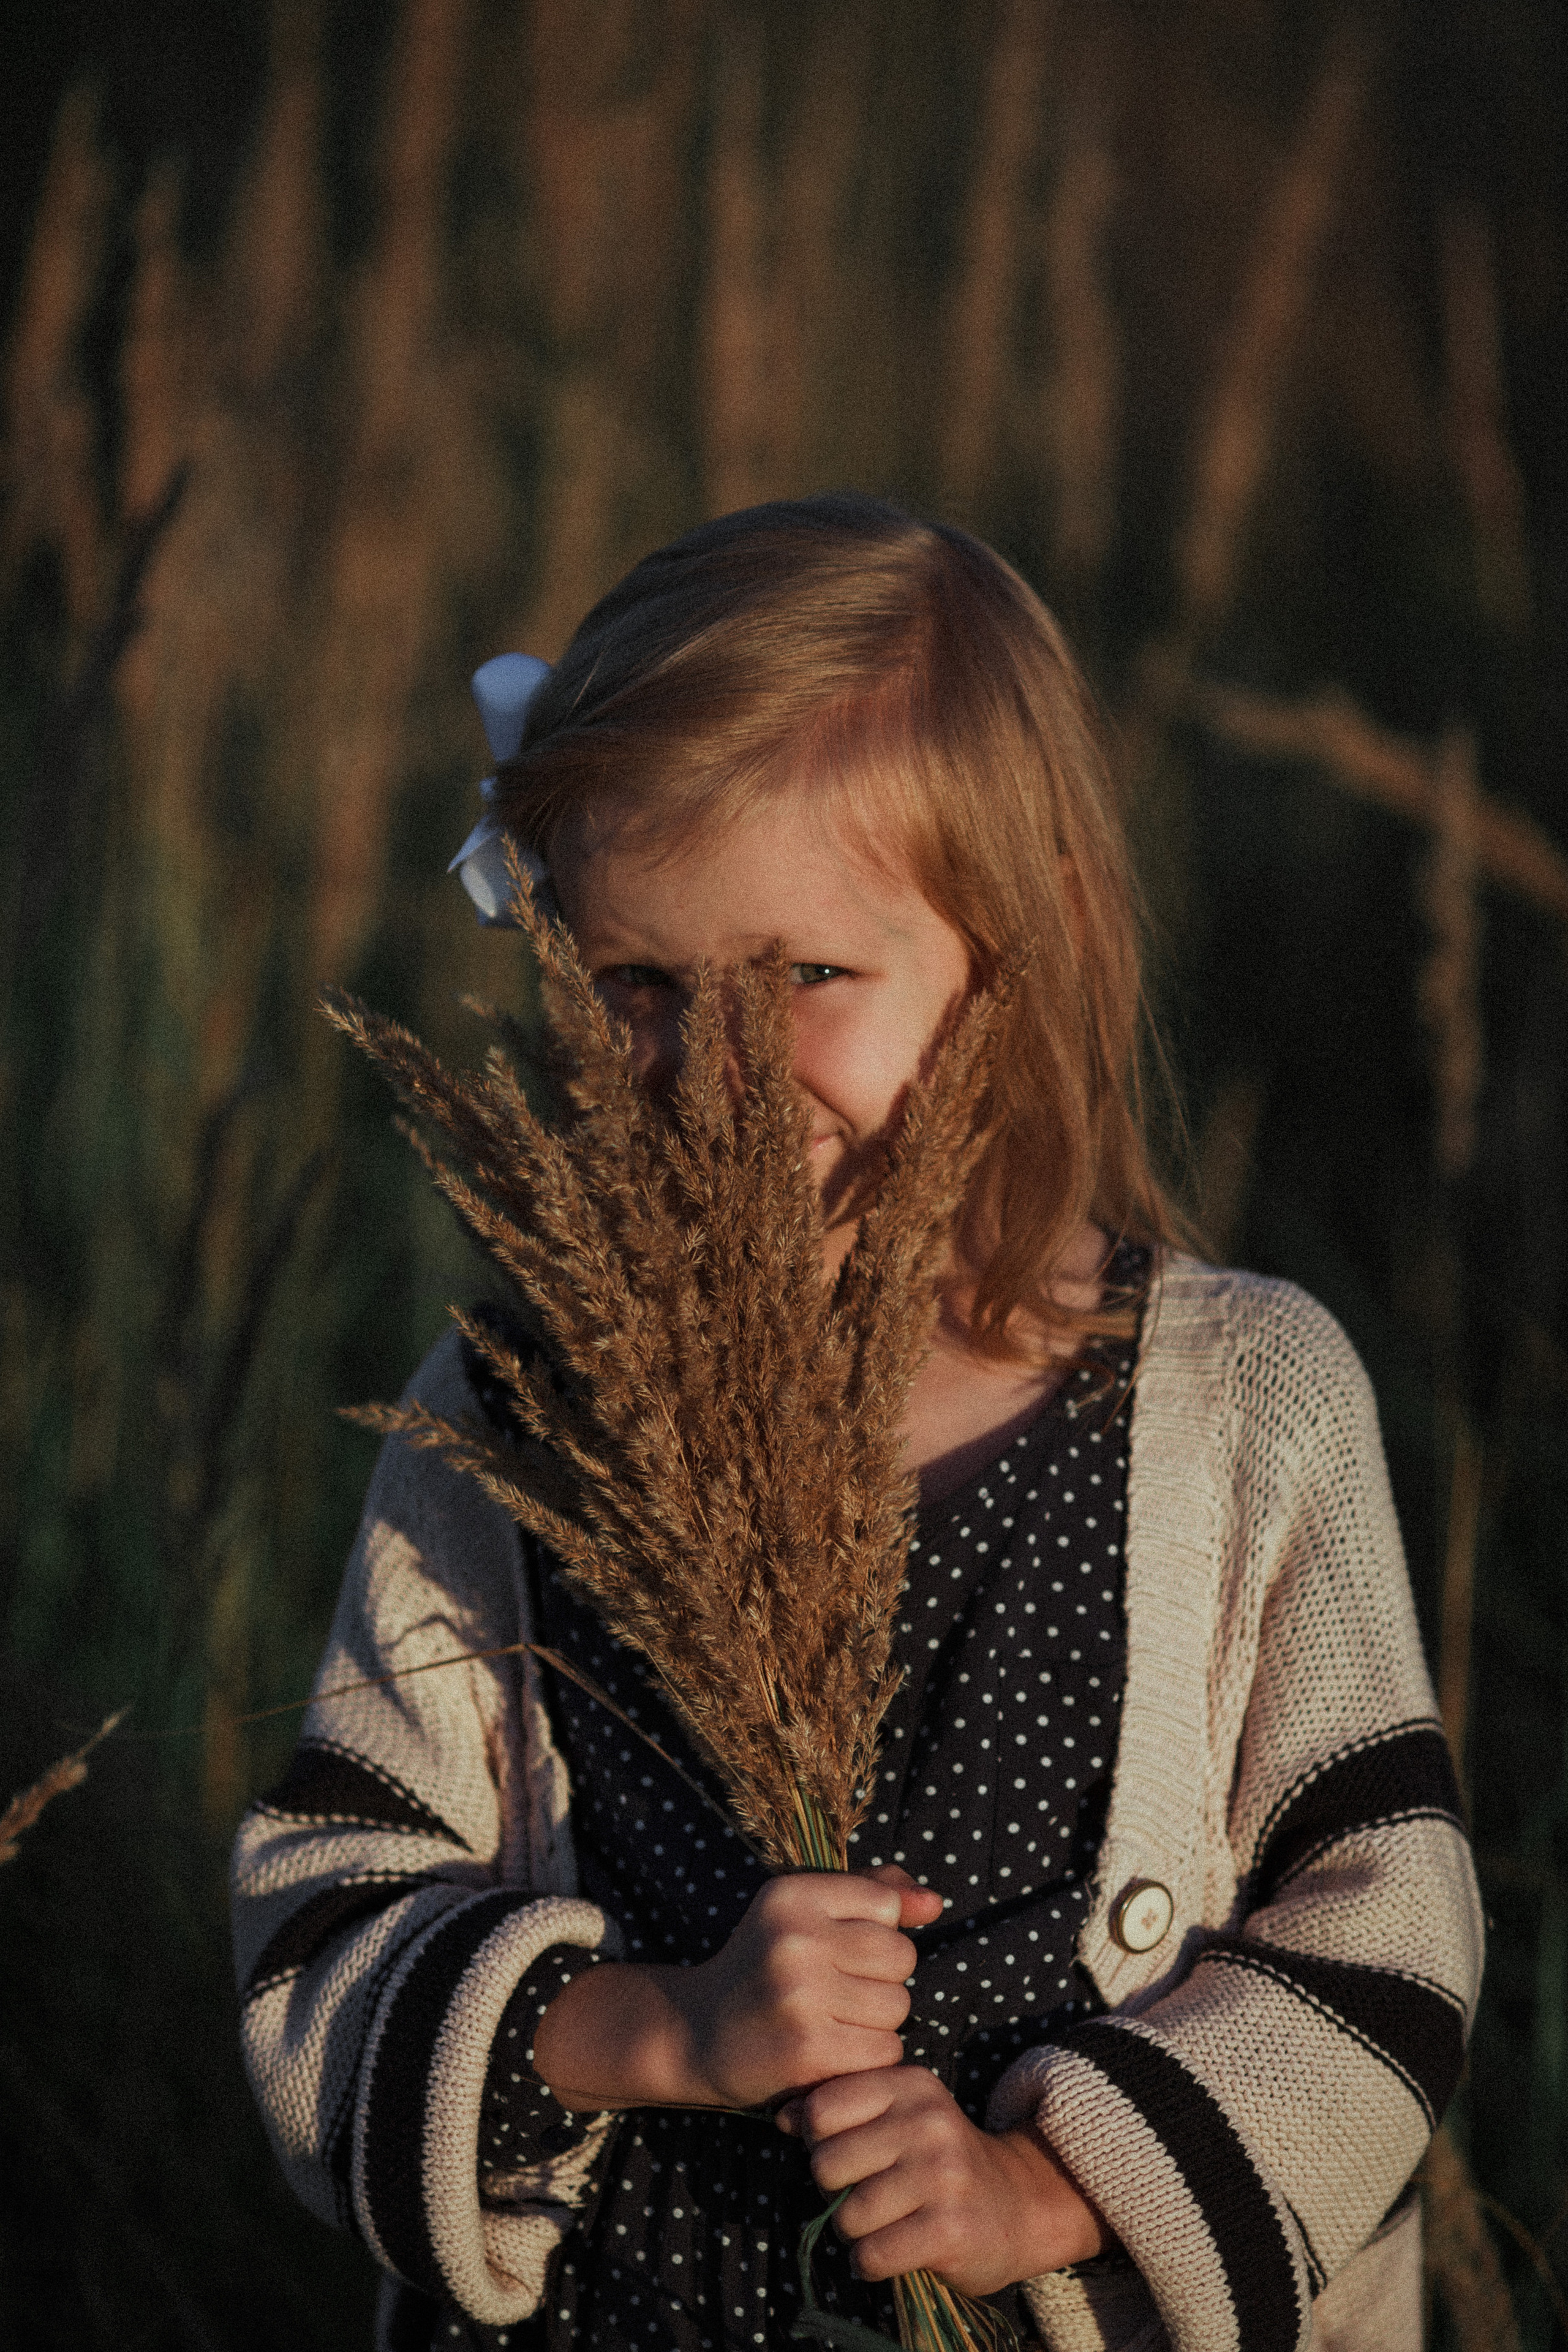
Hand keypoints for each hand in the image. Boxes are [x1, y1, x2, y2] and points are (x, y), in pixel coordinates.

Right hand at [533, 1863, 942, 2112]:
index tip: (837, 1950)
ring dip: (877, 2022)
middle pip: (901, 1957)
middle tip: (837, 1992)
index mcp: (792, 1893)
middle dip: (881, 1979)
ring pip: (898, 2007)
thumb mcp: (804, 1912)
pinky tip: (834, 2052)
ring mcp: (801, 1995)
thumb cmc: (765, 1965)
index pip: (887, 1906)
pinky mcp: (809, 2050)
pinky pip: (885, 2051)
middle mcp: (795, 1937)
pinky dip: (869, 2058)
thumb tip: (934, 1904)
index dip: (875, 1934)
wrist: (695, 2032)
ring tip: (833, 2020)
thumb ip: (873, 1894)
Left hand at [777, 2064, 1110, 2292]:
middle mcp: (928, 2122)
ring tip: (882, 2223)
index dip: (817, 2138)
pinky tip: (891, 2251)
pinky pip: (873, 2254)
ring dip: (855, 2231)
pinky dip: (871, 2263)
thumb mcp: (897, 2117)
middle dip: (833, 2190)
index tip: (841, 2150)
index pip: (823, 2108)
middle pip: (827, 2164)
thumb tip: (781, 2116)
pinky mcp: (950, 2229)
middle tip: (863, 2193)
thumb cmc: (938, 2161)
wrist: (1016, 2206)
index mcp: (910, 2084)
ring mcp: (942, 2176)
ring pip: (847, 2215)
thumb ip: (840, 2108)